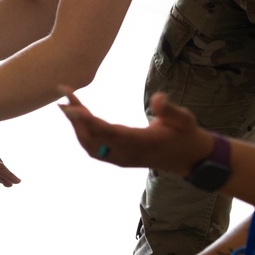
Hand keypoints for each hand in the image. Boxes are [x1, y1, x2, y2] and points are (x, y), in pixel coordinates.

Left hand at [58, 88, 211, 175]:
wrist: (189, 159)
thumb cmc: (185, 135)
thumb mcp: (184, 120)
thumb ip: (169, 111)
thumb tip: (158, 98)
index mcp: (142, 143)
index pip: (109, 133)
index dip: (89, 122)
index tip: (72, 108)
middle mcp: (127, 154)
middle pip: (94, 137)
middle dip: (76, 118)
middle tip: (64, 95)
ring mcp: (121, 159)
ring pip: (90, 145)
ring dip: (76, 125)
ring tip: (66, 104)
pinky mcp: (118, 159)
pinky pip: (94, 149)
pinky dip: (82, 134)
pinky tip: (76, 119)